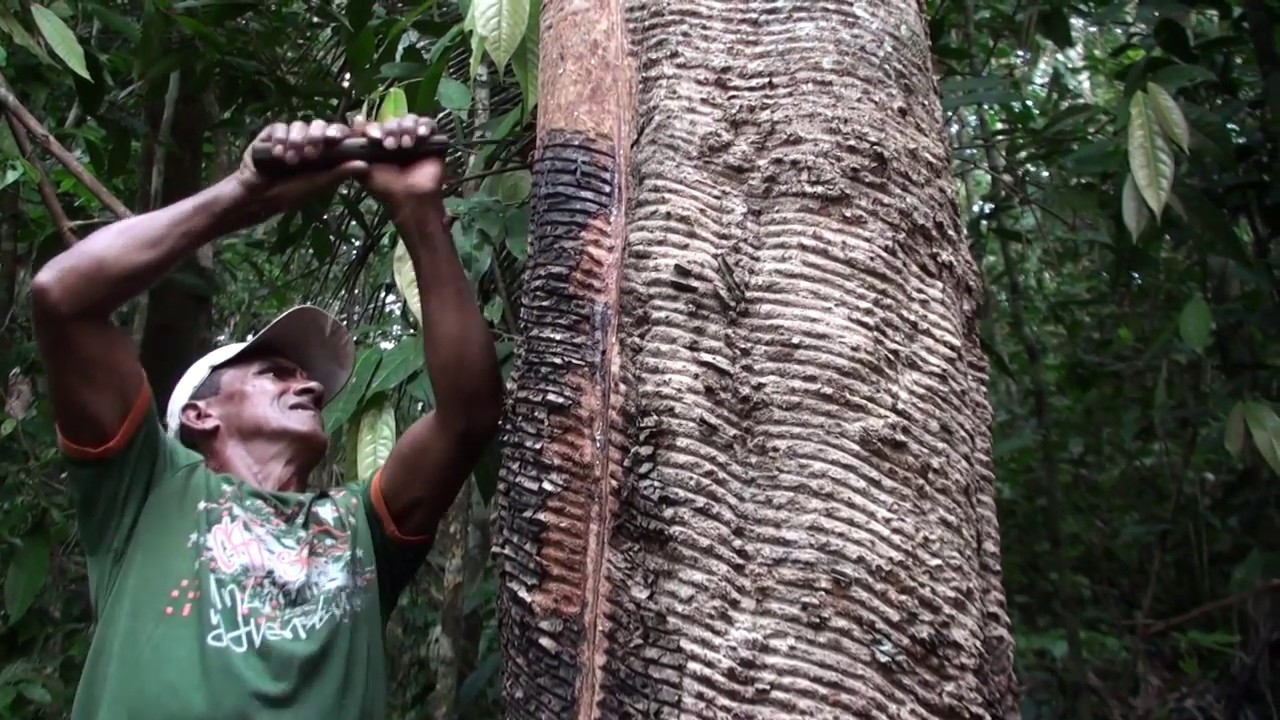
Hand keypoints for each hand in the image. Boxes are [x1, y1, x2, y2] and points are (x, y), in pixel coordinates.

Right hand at [235, 120, 367, 213]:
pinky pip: (278, 127)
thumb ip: (340, 172)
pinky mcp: (271, 134)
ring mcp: (290, 135)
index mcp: (323, 150)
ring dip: (296, 140)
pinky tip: (278, 154)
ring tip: (291, 160)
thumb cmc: (291, 193)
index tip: (336, 139)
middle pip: (317, 125)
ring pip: (298, 125)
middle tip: (311, 153)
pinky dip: (279, 139)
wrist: (259, 196)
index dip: (337, 132)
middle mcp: (308, 140)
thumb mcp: (318, 184)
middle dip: (316, 136)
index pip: (334, 133)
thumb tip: (366, 164)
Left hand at [351, 114, 446, 203]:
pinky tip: (421, 135)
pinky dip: (424, 126)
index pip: (376, 124)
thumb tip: (357, 120)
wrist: (411, 198)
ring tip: (407, 145)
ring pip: (410, 119)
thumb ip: (356, 148)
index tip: (374, 138)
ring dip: (407, 128)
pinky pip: (429, 124)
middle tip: (391, 146)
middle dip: (391, 130)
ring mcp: (415, 138)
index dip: (374, 127)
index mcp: (381, 142)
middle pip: (393, 120)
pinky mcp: (432, 140)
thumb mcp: (364, 169)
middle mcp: (398, 137)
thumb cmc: (386, 187)